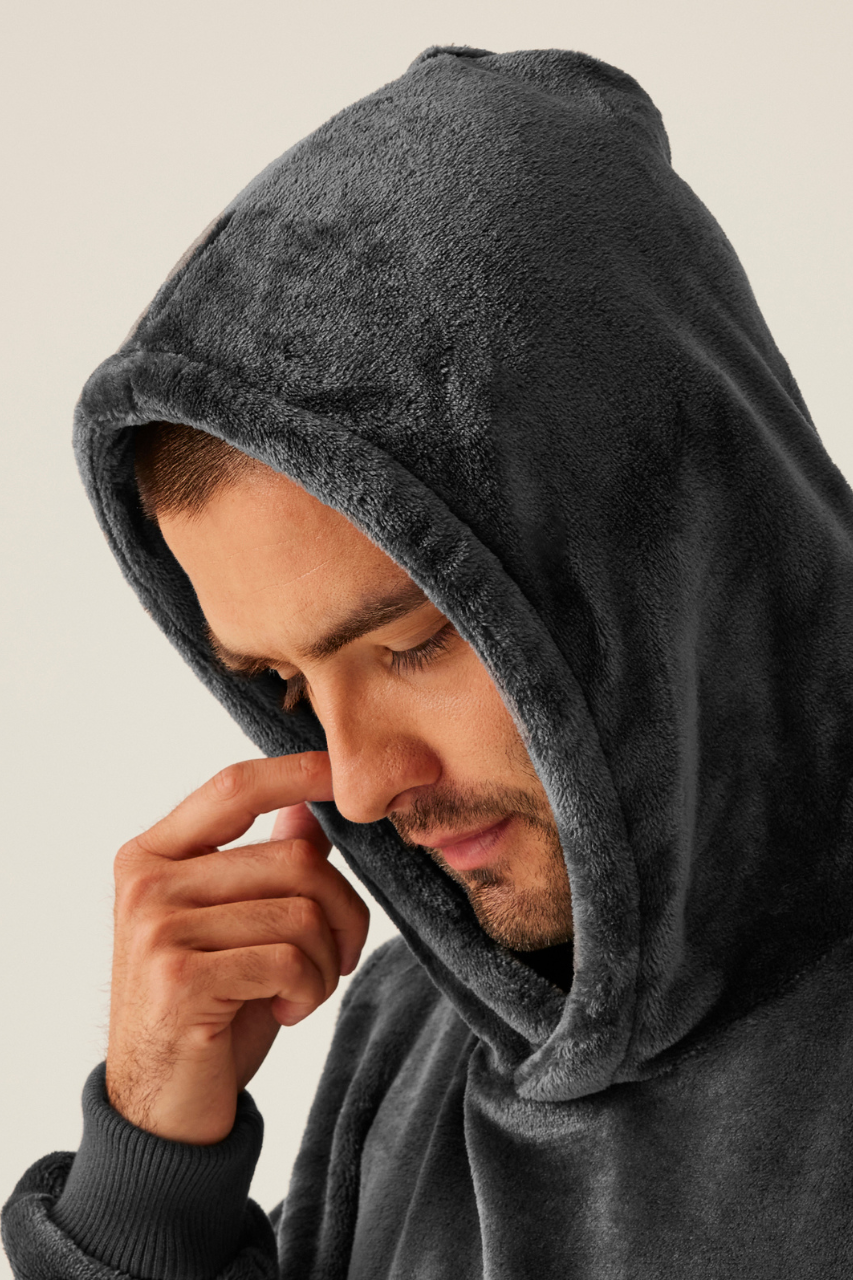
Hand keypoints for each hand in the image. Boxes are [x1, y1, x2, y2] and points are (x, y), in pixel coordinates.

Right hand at [105, 751, 368, 1143]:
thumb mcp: (239, 928)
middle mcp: (147, 883)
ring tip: (302, 992)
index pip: (234, 789)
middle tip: (338, 958)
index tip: (342, 770)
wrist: (162, 1109)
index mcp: (154, 856)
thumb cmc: (209, 1010)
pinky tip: (286, 1012)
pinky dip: (310, 990)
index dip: (296, 773)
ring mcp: (156, 928)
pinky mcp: (178, 978)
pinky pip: (289, 959)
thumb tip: (310, 810)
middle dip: (342, 913)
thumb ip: (265, 865)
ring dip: (326, 962)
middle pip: (294, 859)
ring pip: (301, 912)